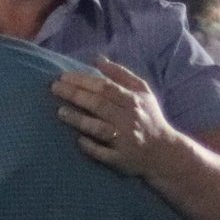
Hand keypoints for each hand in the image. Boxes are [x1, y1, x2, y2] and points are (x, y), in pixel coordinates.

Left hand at [52, 59, 179, 177]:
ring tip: (60, 112)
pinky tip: (78, 140)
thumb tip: (98, 60)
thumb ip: (120, 74)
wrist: (164, 152)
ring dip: (78, 119)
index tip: (63, 76)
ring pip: (98, 128)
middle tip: (55, 88)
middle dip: (75, 95)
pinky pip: (103, 153)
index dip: (83, 81)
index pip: (105, 87)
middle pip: (98, 104)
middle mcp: (128, 119)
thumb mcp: (142, 92)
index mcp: (133, 100)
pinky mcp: (120, 159)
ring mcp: (124, 140)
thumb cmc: (148, 117)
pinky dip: (90, 146)